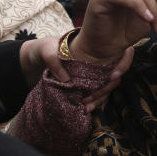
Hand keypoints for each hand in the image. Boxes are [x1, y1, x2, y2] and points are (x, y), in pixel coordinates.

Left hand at [17, 35, 135, 109]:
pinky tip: (86, 109)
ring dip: (100, 98)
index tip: (112, 76)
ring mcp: (93, 73)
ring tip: (87, 107)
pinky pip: (96, 94)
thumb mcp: (46, 49)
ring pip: (107, 86)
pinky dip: (94, 102)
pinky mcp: (86, 84)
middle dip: (106, 88)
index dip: (122, 64)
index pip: (120, 52)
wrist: (34, 59)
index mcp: (94, 46)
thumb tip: (66, 79)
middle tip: (91, 98)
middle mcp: (98, 60)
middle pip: (114, 74)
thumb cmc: (43, 48)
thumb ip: (54, 61)